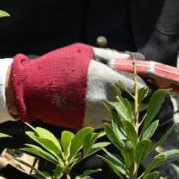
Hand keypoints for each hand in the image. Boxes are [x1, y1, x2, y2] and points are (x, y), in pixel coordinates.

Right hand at [7, 43, 146, 129]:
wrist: (30, 89)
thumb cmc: (58, 65)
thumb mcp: (86, 53)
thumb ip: (114, 56)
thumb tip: (137, 59)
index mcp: (106, 79)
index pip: (142, 89)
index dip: (148, 87)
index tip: (147, 83)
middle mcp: (105, 100)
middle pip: (136, 105)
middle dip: (138, 98)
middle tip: (133, 90)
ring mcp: (97, 115)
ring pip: (123, 115)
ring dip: (124, 108)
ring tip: (114, 97)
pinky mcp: (89, 125)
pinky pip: (108, 121)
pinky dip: (109, 114)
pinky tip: (100, 104)